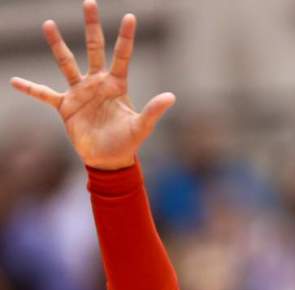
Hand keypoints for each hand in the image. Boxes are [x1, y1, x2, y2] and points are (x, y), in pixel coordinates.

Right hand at [10, 0, 173, 169]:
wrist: (109, 160)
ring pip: (67, 63)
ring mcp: (80, 93)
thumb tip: (171, 97)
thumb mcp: (142, 127)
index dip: (126, 37)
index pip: (122, 56)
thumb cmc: (127, 143)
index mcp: (117, 85)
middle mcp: (97, 83)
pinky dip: (31, 89)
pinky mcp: (66, 107)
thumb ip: (154, 111)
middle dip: (92, 26)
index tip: (131, 16)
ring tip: (49, 24)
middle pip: (94, 49)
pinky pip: (45, 94)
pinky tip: (15, 81)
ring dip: (58, 45)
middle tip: (89, 2)